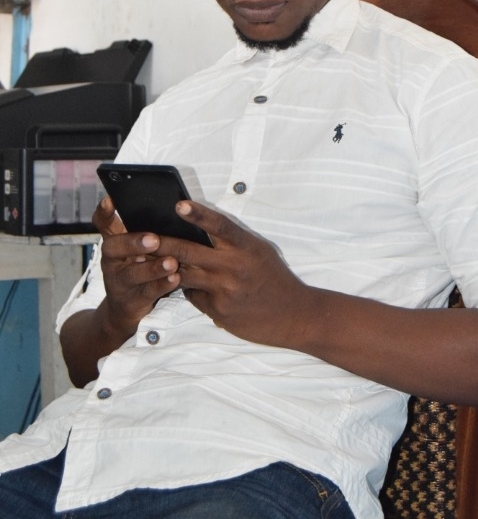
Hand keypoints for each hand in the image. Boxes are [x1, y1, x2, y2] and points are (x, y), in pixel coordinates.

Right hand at [92, 196, 181, 337]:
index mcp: (114, 242)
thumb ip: (144, 230)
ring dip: (153, 268)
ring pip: (132, 274)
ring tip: (172, 262)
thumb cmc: (137, 268)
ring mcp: (119, 282)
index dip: (104, 213)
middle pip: (114, 248)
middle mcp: (112, 260)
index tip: (110, 200)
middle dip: (133, 243)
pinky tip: (175, 278)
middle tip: (154, 239)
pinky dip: (162, 285)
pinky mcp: (131, 300)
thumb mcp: (135, 249)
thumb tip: (172, 207)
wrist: (125, 308)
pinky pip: (147, 292)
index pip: (103, 224)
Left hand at [153, 201, 315, 347]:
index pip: (219, 225)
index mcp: (246, 247)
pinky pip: (193, 296)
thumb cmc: (274, 279)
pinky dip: (187, 289)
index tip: (178, 204)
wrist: (293, 315)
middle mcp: (234, 267)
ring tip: (147, 261)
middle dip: (162, 243)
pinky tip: (185, 286)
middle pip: (189, 252)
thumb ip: (232, 243)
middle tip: (142, 236)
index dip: (198, 214)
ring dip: (165, 269)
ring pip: (183, 275)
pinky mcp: (219, 311)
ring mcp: (225, 290)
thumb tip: (201, 232)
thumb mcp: (258, 252)